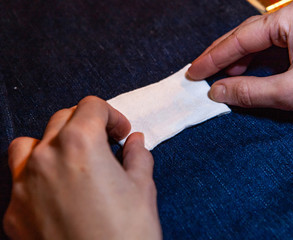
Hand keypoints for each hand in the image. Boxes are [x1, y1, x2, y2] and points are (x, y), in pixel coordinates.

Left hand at [4, 96, 161, 239]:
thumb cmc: (127, 235)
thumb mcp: (143, 189)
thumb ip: (138, 156)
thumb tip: (135, 141)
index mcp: (80, 144)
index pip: (91, 106)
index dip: (112, 115)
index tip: (121, 133)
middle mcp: (46, 158)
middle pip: (62, 118)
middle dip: (87, 125)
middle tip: (105, 145)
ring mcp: (24, 186)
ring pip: (31, 144)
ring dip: (53, 144)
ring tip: (73, 162)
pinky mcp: (14, 213)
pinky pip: (19, 180)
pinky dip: (38, 177)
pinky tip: (58, 195)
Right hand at [187, 0, 292, 122]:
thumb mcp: (291, 92)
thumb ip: (249, 91)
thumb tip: (217, 92)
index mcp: (291, 19)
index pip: (240, 39)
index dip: (213, 58)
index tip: (194, 73)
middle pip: (247, 37)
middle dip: (222, 58)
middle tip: (200, 76)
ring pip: (260, 46)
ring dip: (239, 63)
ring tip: (220, 80)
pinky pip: (274, 53)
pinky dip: (257, 67)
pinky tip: (245, 77)